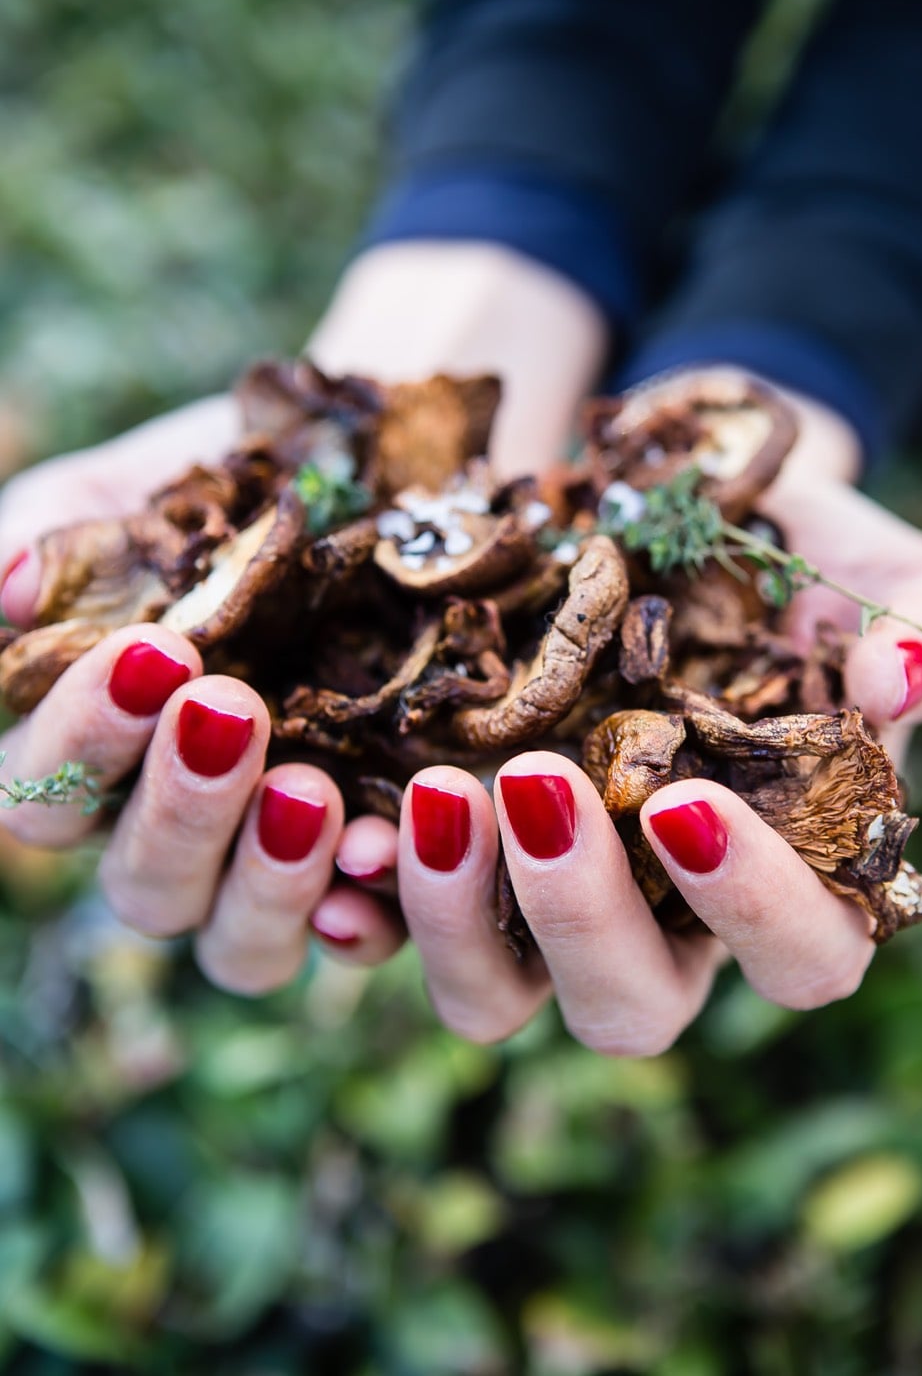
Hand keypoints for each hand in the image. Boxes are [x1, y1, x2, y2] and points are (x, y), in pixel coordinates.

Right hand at [0, 399, 406, 992]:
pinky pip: (369, 935)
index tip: (154, 652)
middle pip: (145, 887)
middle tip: (232, 708)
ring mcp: (279, 860)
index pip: (47, 794)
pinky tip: (384, 854)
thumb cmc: (238, 489)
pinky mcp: (384, 865)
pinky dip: (372, 913)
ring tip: (311, 791)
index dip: (84, 741)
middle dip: (181, 808)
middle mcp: (182, 827)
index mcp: (102, 753)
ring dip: (267, 880)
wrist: (389, 473)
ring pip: (239, 943)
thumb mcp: (140, 491)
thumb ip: (63, 539)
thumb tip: (3, 587)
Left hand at [338, 406, 921, 1053]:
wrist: (659, 497)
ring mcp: (540, 898)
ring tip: (428, 789)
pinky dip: (358, 896)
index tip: (692, 800)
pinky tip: (330, 833)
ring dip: (455, 916)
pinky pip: (387, 923)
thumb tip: (902, 686)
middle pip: (630, 1009)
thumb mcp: (873, 568)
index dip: (754, 909)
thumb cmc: (789, 549)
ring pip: (494, 996)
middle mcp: (658, 919)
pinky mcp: (445, 855)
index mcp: (783, 880)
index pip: (800, 955)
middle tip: (543, 788)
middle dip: (583, 917)